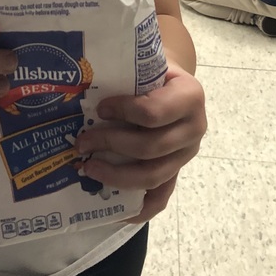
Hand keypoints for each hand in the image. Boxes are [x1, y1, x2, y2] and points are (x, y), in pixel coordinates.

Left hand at [74, 63, 205, 221]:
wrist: (175, 83)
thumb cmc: (156, 72)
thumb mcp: (148, 64)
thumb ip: (127, 73)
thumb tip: (79, 84)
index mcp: (190, 96)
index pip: (153, 112)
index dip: (122, 112)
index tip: (99, 109)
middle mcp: (195, 128)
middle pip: (150, 147)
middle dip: (111, 145)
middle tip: (82, 143)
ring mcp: (187, 154)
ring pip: (154, 175)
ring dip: (117, 175)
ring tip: (89, 168)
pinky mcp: (178, 172)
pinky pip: (162, 197)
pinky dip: (139, 208)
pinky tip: (116, 211)